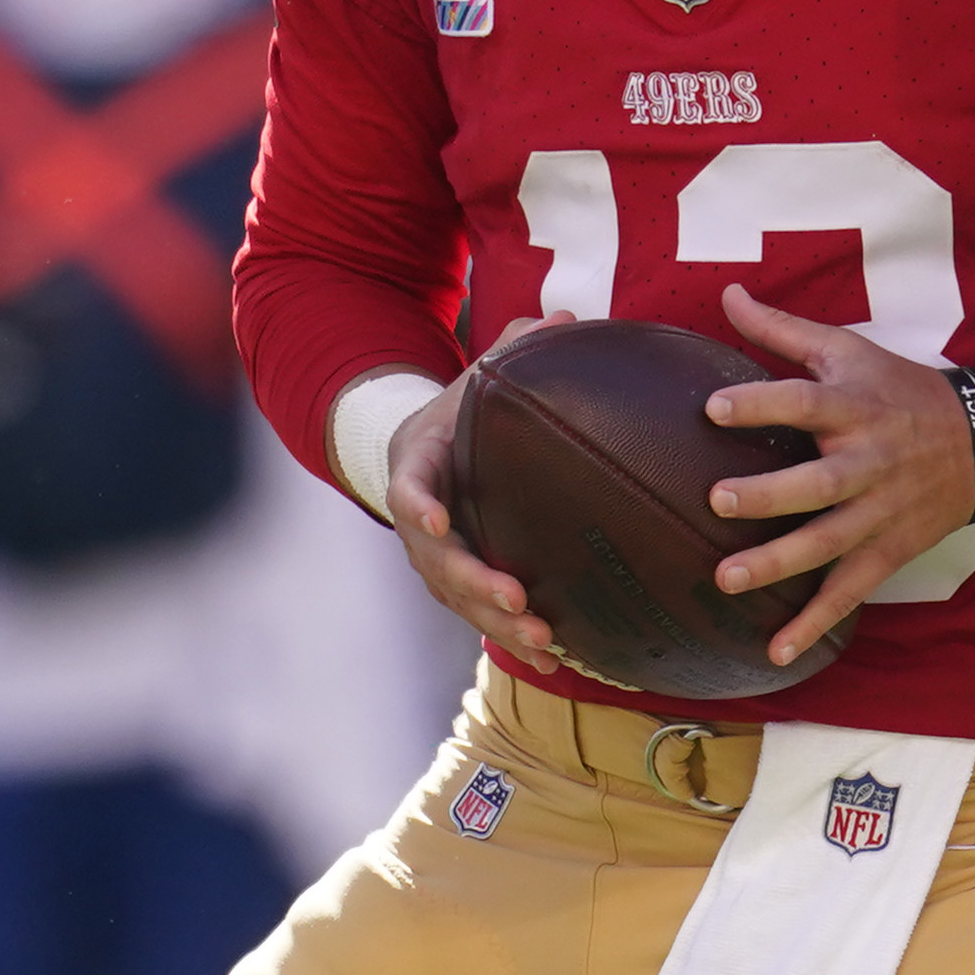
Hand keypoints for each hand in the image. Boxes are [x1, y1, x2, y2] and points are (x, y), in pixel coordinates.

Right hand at [385, 373, 561, 669]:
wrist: (431, 444)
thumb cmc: (466, 405)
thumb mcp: (483, 372)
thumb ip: (517, 348)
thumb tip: (565, 318)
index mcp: (419, 460)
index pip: (409, 487)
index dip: (420, 507)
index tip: (441, 524)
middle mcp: (419, 517)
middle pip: (436, 560)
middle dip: (475, 583)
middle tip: (516, 600)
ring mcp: (435, 555)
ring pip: (457, 597)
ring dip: (497, 622)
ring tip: (544, 642)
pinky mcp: (458, 579)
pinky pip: (478, 612)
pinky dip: (512, 635)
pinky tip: (555, 656)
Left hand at [701, 284, 974, 669]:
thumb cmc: (900, 390)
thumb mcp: (849, 349)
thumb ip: (782, 329)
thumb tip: (726, 292)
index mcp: (853, 406)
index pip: (804, 402)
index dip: (760, 405)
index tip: (713, 408)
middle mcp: (867, 462)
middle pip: (818, 483)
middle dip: (770, 495)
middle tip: (718, 500)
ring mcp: (879, 513)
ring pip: (829, 543)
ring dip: (779, 564)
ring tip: (727, 579)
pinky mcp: (888, 551)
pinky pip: (849, 591)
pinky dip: (815, 624)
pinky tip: (777, 652)